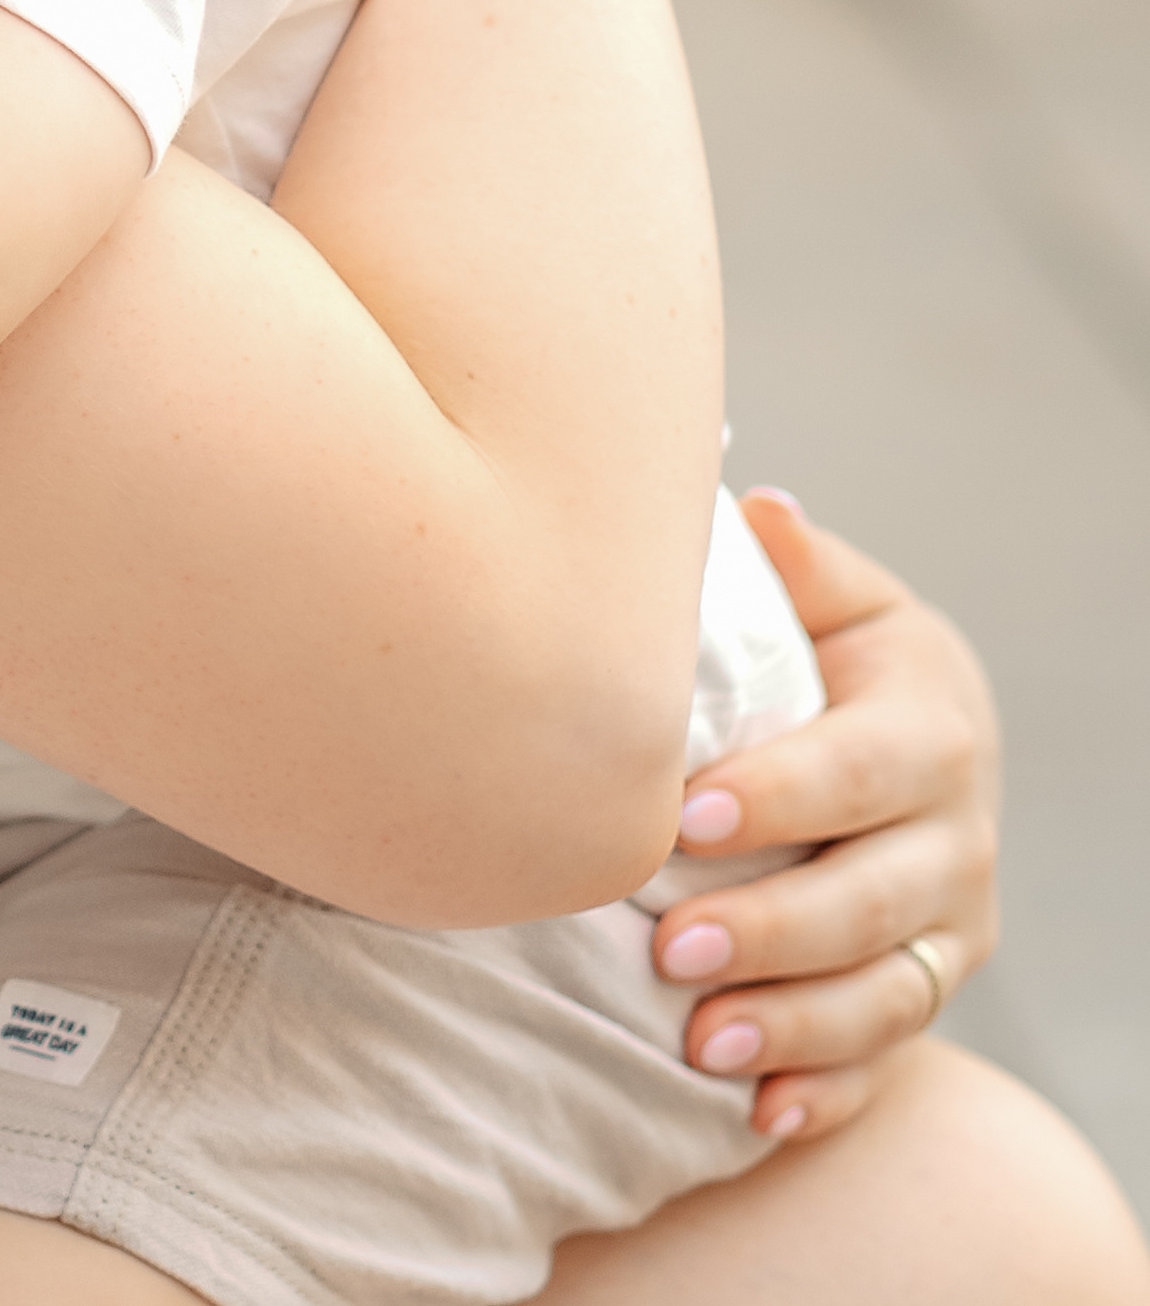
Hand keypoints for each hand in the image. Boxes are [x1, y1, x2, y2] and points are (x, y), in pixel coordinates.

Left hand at [654, 490, 1000, 1140]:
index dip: (778, 797)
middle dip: (772, 930)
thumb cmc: (845, 658)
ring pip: (885, 994)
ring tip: (699, 1045)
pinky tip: (759, 1116)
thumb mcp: (842, 601)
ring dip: (793, 1028)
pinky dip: (828, 1095)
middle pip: (872, 900)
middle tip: (669, 947)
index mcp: (931, 726)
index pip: (855, 771)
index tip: (686, 818)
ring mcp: (952, 927)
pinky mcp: (930, 990)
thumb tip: (761, 512)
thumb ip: (803, 568)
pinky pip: (889, 1061)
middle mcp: (958, 836)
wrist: (919, 740)